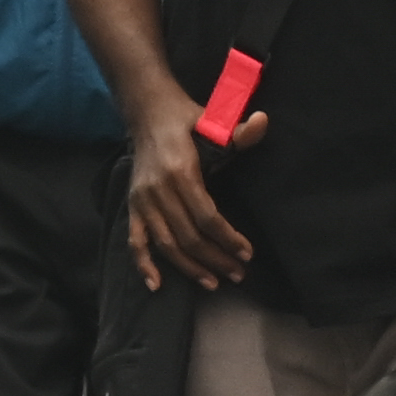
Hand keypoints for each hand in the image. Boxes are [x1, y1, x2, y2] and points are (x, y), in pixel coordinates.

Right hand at [119, 100, 248, 291]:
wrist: (147, 111)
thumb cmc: (185, 119)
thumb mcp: (212, 121)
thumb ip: (238, 130)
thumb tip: (262, 122)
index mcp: (180, 171)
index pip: (206, 216)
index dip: (228, 238)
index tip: (247, 253)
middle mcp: (158, 190)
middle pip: (189, 236)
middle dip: (216, 259)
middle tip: (238, 274)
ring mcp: (142, 200)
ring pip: (166, 244)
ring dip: (190, 268)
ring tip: (213, 283)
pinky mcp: (132, 205)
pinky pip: (136, 240)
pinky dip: (144, 264)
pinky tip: (157, 284)